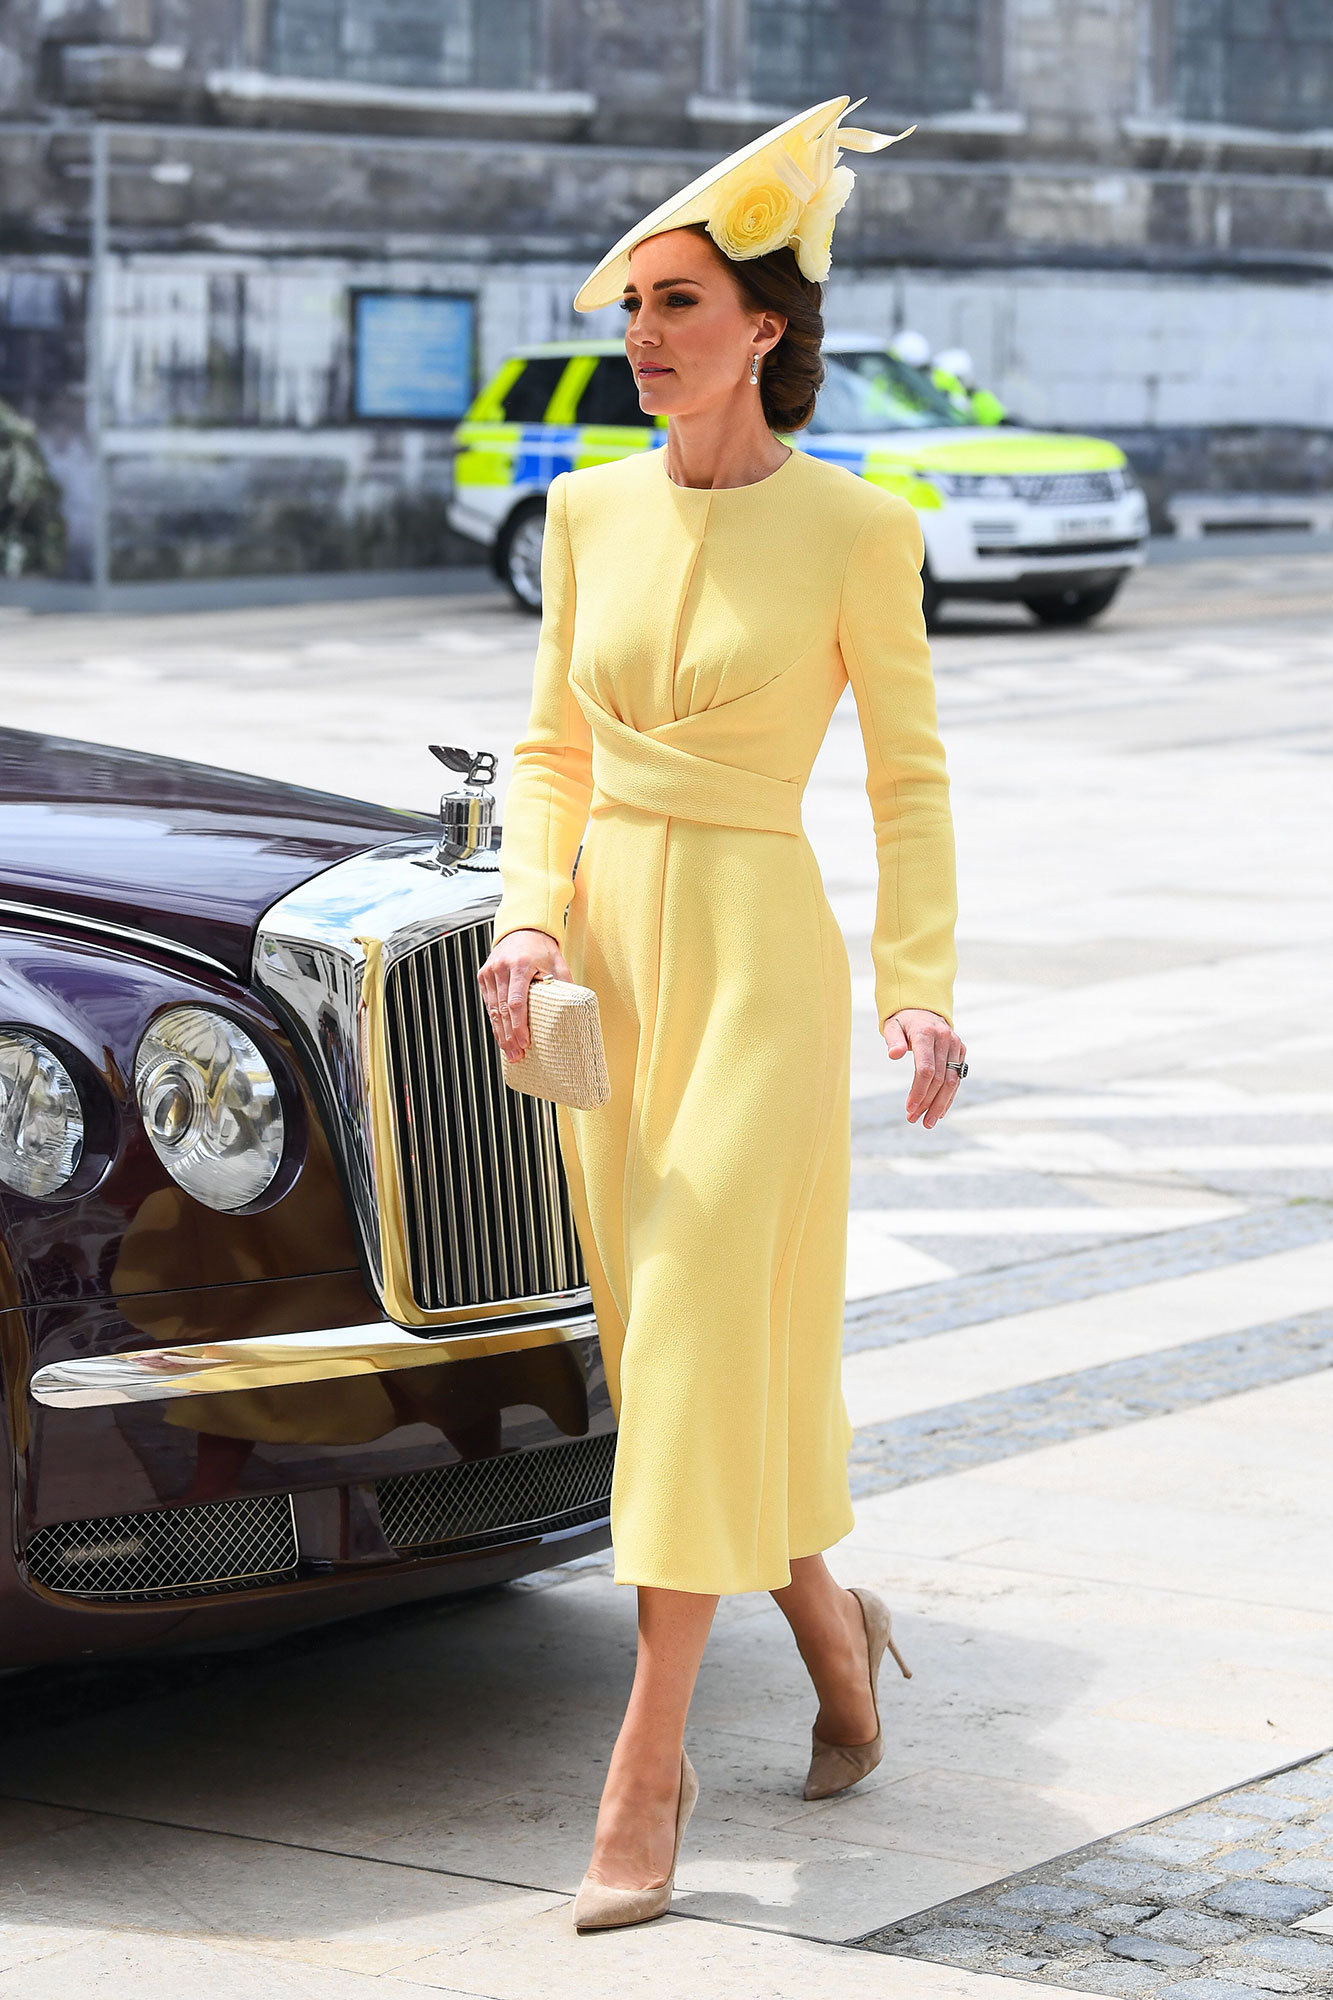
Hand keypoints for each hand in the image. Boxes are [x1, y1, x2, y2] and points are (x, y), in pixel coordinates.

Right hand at [478, 928, 569, 1061]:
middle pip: (502, 1010)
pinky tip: (502, 1036)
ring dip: (501, 1033)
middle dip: (509, 1036)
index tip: (525, 1042)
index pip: (516, 1002)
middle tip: (517, 1056)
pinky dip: (495, 1022)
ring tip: (510, 1052)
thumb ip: (564, 984)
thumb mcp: (557, 962)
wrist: (521, 929)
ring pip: (492, 1010)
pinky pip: (488, 1004)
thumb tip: (575, 1008)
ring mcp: (490, 972)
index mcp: (521, 964)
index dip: (519, 1025)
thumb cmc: (542, 947)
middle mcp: (502, 968)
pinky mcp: (483, 976)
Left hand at [882, 1009, 966, 1128]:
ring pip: (951, 1081)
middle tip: (914, 1119)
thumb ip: (893, 1040)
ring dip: (940, 1104)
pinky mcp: (961, 1052)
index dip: (919, 1091)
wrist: (924, 1009)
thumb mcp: (892, 1026)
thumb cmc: (904, 1021)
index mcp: (926, 1034)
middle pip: (939, 1079)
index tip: (909, 1107)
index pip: (926, 1069)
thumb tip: (893, 1055)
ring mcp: (955, 1046)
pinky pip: (956, 1078)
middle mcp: (945, 1040)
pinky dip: (949, 1097)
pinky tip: (939, 1112)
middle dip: (927, 1102)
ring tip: (927, 1122)